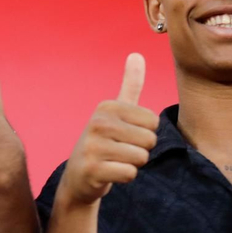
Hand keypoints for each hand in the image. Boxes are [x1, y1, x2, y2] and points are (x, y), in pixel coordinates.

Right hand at [56, 54, 158, 205]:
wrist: (78, 177)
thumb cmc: (103, 142)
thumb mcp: (115, 113)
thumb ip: (130, 85)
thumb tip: (137, 54)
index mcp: (107, 106)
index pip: (153, 121)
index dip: (145, 133)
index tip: (125, 136)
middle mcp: (98, 123)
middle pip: (149, 140)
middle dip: (140, 151)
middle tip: (120, 152)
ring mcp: (93, 146)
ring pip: (141, 158)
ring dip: (133, 164)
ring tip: (115, 161)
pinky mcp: (92, 169)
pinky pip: (130, 173)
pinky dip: (125, 177)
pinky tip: (110, 173)